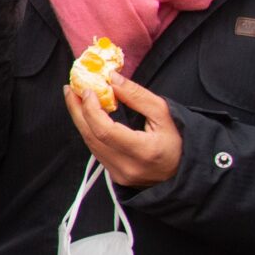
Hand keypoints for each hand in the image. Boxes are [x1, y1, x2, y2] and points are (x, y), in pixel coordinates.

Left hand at [66, 72, 181, 188]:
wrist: (184, 172)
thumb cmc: (178, 141)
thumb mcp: (164, 114)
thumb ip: (137, 96)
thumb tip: (112, 78)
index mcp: (143, 152)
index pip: (105, 131)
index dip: (91, 109)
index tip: (87, 90)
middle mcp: (128, 166)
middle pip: (91, 136)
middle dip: (77, 110)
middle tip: (70, 89)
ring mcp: (119, 174)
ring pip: (90, 144)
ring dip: (80, 119)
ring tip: (76, 98)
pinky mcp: (115, 176)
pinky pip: (96, 150)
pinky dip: (89, 130)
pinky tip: (87, 116)